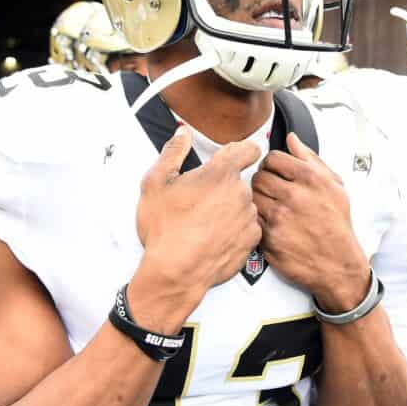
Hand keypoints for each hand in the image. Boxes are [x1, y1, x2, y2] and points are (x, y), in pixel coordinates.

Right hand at [134, 125, 261, 330]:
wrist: (176, 271)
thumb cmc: (165, 230)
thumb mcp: (156, 183)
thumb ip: (173, 152)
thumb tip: (182, 134)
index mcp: (220, 174)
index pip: (248, 149)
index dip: (242, 150)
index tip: (236, 155)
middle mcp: (240, 194)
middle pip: (240, 181)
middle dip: (224, 187)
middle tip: (202, 199)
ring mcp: (248, 218)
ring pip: (244, 206)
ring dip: (230, 209)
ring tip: (205, 222)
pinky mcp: (251, 241)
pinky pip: (247, 228)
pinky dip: (235, 230)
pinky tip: (214, 236)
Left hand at [252, 133, 369, 310]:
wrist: (338, 264)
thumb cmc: (337, 224)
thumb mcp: (334, 186)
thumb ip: (311, 159)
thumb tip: (292, 139)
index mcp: (310, 178)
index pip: (273, 158)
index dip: (272, 165)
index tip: (276, 172)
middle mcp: (294, 196)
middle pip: (259, 177)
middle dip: (264, 182)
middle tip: (272, 191)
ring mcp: (280, 218)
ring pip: (252, 197)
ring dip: (259, 201)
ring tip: (273, 208)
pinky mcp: (270, 238)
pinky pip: (253, 220)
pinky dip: (260, 221)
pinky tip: (273, 224)